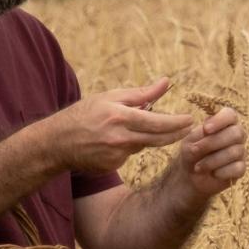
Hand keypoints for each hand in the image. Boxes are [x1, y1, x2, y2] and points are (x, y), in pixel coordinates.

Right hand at [52, 78, 198, 173]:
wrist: (57, 141)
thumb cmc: (85, 114)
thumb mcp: (111, 97)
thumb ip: (142, 93)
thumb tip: (167, 82)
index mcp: (120, 117)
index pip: (157, 122)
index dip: (177, 123)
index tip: (190, 120)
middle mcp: (119, 138)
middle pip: (158, 139)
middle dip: (176, 134)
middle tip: (189, 129)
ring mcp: (116, 155)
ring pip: (143, 145)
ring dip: (147, 137)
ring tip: (131, 126)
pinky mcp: (112, 165)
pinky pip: (129, 154)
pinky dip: (128, 146)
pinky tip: (112, 140)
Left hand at [169, 107, 247, 198]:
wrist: (192, 176)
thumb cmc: (192, 153)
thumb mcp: (189, 142)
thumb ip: (198, 135)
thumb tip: (206, 132)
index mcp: (225, 123)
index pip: (230, 115)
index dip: (220, 120)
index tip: (205, 129)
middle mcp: (236, 135)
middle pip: (236, 133)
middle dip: (213, 142)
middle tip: (195, 150)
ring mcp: (241, 152)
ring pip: (235, 152)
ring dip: (212, 160)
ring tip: (198, 167)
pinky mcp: (241, 168)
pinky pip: (238, 168)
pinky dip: (222, 172)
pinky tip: (213, 174)